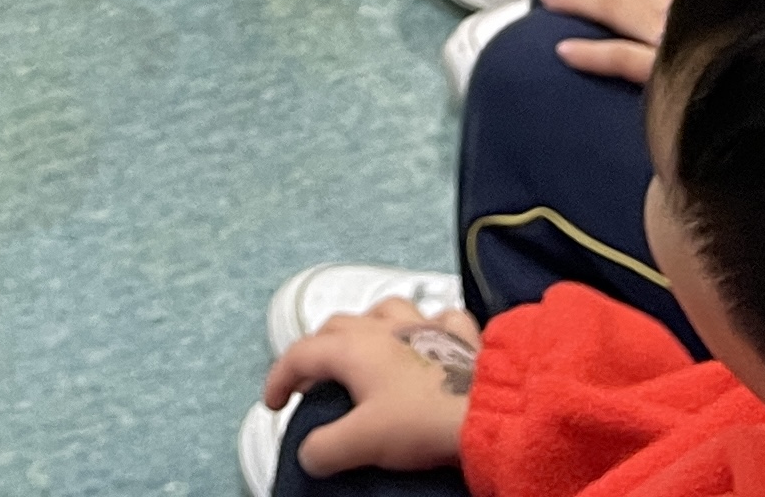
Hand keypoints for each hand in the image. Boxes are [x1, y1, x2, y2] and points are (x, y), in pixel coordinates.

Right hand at [260, 303, 481, 478]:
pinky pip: (440, 319)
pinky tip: (429, 340)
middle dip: (317, 349)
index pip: (300, 354)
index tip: (274, 404)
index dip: (278, 378)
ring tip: (365, 348)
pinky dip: (428, 327)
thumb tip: (308, 454)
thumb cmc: (423, 420)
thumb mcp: (364, 442)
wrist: (490, 412)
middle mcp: (383, 328)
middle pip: (336, 326)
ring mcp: (423, 327)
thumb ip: (326, 448)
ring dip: (367, 326)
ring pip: (385, 310)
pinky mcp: (459, 338)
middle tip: (314, 381)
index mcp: (353, 348)